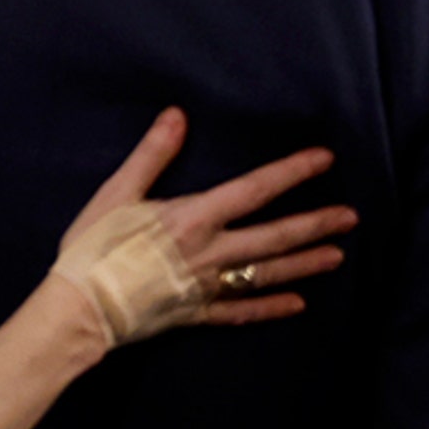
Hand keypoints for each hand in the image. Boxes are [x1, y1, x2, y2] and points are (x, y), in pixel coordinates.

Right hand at [56, 108, 355, 344]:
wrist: (76, 312)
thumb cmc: (92, 250)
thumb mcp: (117, 194)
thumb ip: (152, 155)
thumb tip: (177, 115)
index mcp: (194, 218)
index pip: (255, 190)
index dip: (292, 172)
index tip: (325, 159)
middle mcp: (211, 253)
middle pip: (275, 237)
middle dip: (315, 225)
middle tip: (352, 217)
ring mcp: (208, 286)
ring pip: (268, 274)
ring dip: (305, 263)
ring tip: (339, 256)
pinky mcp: (197, 313)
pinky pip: (242, 311)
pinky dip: (271, 308)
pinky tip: (298, 305)